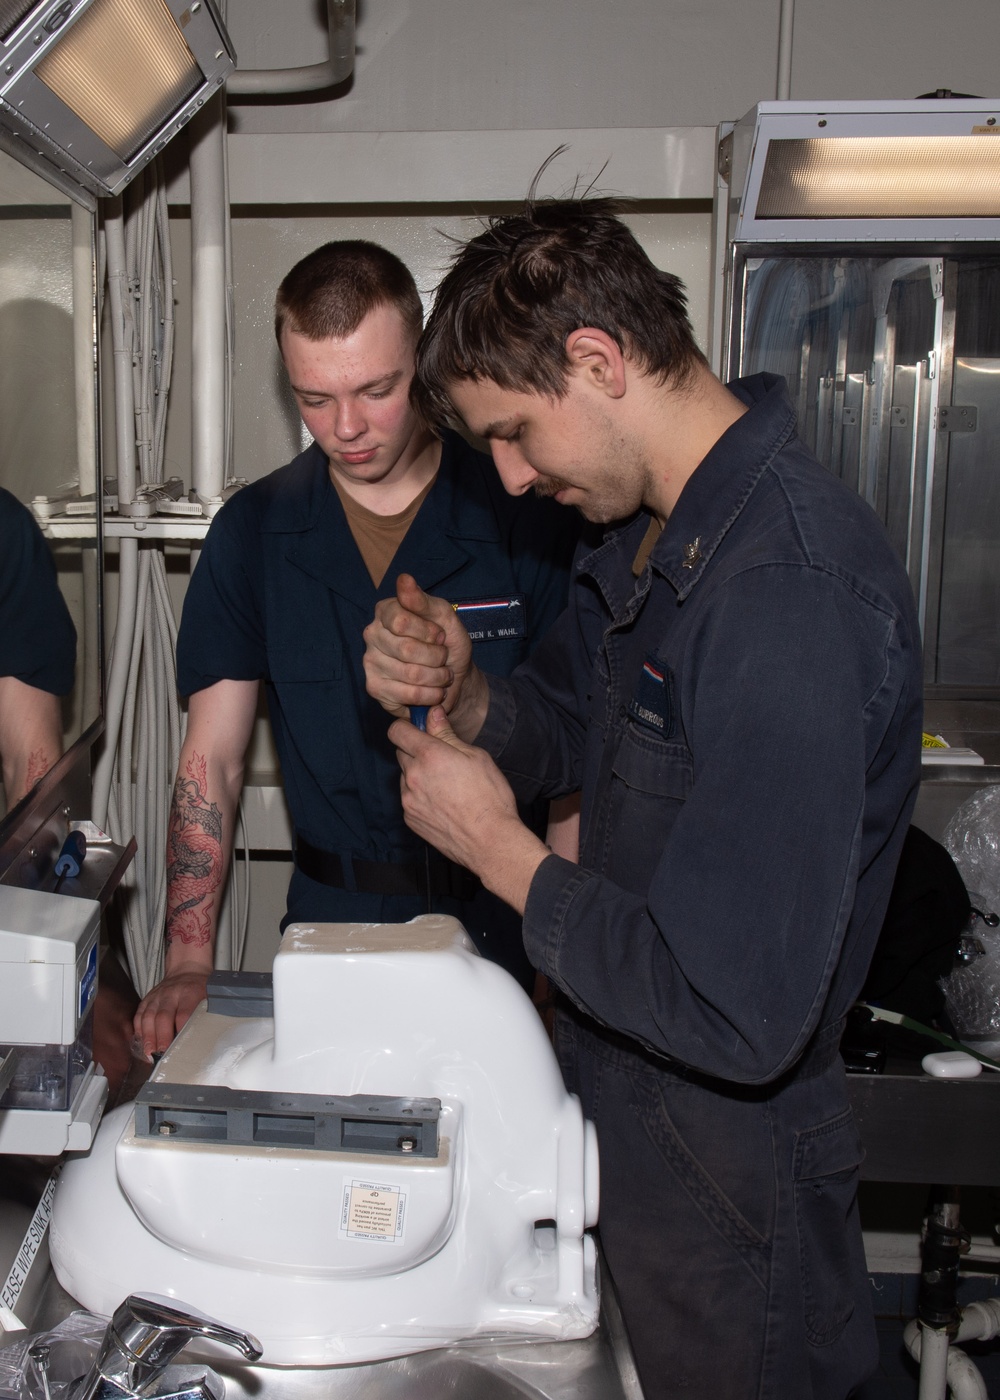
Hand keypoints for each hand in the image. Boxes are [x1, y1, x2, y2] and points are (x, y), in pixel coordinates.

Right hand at [133, 966, 208, 1059]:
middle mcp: (171, 994)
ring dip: (148, 1037)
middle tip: (161, 1054)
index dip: (181, 1031)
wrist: (186, 970)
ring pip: (148, 1017)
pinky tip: (141, 1042)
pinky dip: (139, 1030)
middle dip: (161, 1038)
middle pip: (163, 1017)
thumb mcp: (209, 996)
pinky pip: (139, 1015)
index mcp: (190, 993)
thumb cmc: (199, 988)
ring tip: (149, 1053)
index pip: (184, 1014)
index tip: (181, 1048)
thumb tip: (211, 1035)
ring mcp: (157, 996)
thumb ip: (208, 1012)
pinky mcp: (147, 999)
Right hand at [364, 574, 485, 735]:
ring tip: (442, 675)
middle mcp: (372, 635)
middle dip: (437, 657)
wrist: (454, 676)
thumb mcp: (443, 616)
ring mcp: (370, 662)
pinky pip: (408, 695)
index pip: (401, 622)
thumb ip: (423, 600)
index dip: (429, 632)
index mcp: (385, 611)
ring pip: (411, 674)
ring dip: (438, 677)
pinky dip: (432, 695)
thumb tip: (404, 579)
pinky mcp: (375, 688)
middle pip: (406, 650)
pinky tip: (435, 690)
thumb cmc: (447, 642)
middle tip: (443, 657)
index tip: (440, 635)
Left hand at [390, 706, 547, 912]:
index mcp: (429, 755)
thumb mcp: (476, 757)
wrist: (490, 841)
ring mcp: (408, 800)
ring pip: (406, 777)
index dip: (408, 727)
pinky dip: (420, 797)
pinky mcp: (410, 819)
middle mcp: (413, 776)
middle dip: (416, 751)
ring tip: (446, 786)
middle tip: (442, 760)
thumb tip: (432, 713)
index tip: (420, 730)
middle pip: (401, 752)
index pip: (397, 731)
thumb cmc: (490, 797)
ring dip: (418, 775)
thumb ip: (448, 734)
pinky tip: (443, 803)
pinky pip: (409, 799)